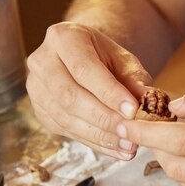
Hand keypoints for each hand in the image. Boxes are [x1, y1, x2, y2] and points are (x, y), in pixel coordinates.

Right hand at [27, 23, 151, 159]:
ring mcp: (36, 88)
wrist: (86, 60)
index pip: (84, 68)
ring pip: (66, 118)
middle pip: (69, 96)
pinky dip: (94, 142)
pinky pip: (66, 131)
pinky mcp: (40, 111)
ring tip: (128, 145)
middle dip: (103, 118)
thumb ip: (135, 81)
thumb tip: (148, 103)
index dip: (108, 92)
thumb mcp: (125, 62)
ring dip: (100, 136)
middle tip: (130, 133)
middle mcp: (42, 61)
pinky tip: (116, 148)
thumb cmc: (107, 58)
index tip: (132, 111)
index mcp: (64, 37)